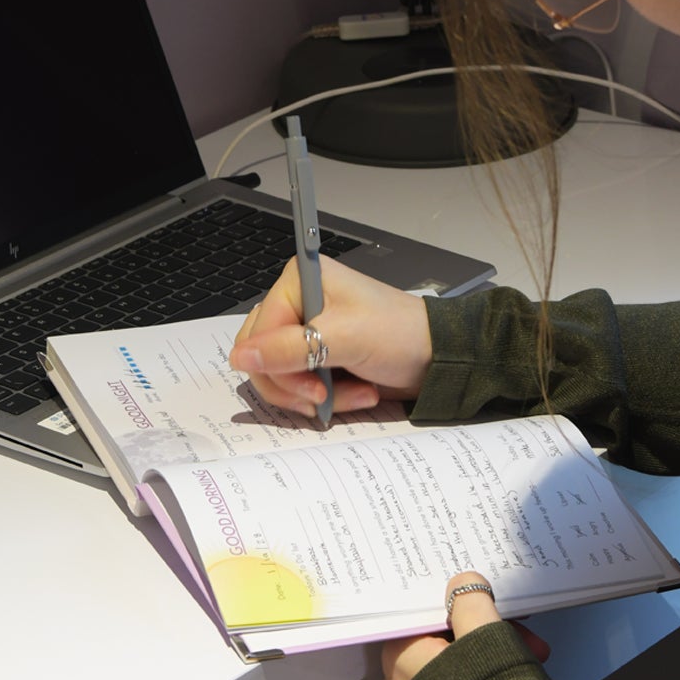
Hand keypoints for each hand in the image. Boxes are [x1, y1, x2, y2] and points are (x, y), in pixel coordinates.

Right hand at [230, 257, 432, 417]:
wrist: (438, 358)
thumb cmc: (402, 334)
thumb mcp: (345, 339)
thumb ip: (290, 348)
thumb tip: (242, 356)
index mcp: (299, 281)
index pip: (258, 332)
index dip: (277, 366)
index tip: (312, 388)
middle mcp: (299, 303)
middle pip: (262, 356)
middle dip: (295, 385)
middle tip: (325, 396)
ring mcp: (308, 332)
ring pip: (279, 376)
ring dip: (315, 395)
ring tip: (355, 393)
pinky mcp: (319, 357)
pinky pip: (300, 386)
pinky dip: (326, 398)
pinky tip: (356, 393)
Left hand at [378, 569, 550, 679]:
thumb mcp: (486, 632)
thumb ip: (470, 601)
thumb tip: (463, 584)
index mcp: (400, 658)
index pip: (425, 617)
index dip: (462, 607)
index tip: (491, 607)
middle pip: (442, 644)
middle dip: (486, 636)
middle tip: (523, 636)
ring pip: (452, 671)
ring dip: (490, 660)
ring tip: (532, 659)